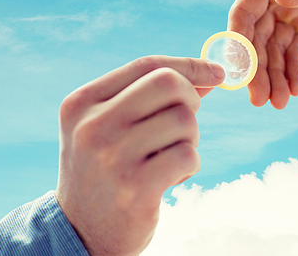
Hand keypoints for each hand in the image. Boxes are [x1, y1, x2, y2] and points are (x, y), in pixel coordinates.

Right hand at [55, 56, 224, 255]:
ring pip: (185, 121)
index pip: (147, 65)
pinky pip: (188, 155)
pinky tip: (172, 178)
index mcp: (83, 102)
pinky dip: (191, 165)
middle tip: (183, 125)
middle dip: (190, 101)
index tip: (217, 73)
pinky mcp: (135, 188)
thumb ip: (150, 96)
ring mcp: (112, 157)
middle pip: (169, 84)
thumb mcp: (110, 125)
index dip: (189, 65)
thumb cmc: (104, 169)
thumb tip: (208, 76)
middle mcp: (93, 125)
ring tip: (169, 157)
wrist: (80, 231)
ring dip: (190, 139)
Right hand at [228, 0, 297, 108]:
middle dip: (257, 69)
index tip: (240, 70)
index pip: (244, 11)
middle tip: (259, 99)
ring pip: (274, 50)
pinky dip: (293, 71)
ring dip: (274, 76)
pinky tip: (295, 89)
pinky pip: (296, 52)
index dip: (239, 40)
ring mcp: (290, 12)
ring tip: (278, 103)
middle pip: (256, 38)